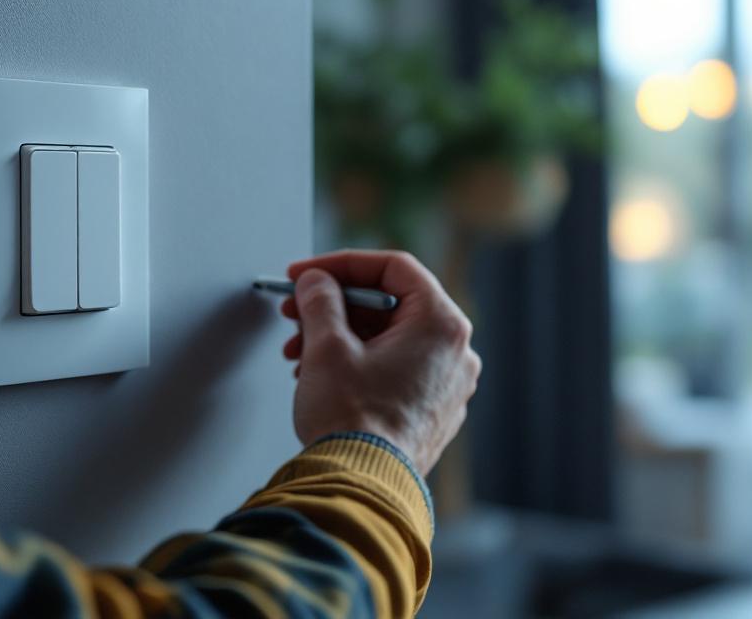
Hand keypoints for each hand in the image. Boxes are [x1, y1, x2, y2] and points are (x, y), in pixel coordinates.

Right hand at [280, 250, 480, 475]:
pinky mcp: (431, 413)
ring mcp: (446, 387)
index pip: (393, 267)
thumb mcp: (327, 346)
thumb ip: (320, 300)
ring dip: (339, 337)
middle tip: (295, 310)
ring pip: (388, 340)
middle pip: (389, 306)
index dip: (341, 264)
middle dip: (335, 306)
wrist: (361, 487)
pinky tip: (321, 375)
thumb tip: (316, 282)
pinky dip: (357, 363)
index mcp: (441, 325)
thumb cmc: (353, 421)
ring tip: (299, 353)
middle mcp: (455, 353)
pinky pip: (394, 369)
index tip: (305, 273)